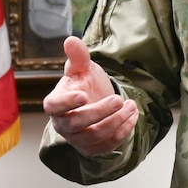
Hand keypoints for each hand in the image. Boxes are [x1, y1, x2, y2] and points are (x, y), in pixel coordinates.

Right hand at [43, 37, 137, 156]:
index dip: (67, 103)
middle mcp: (62, 124)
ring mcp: (77, 139)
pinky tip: (133, 117)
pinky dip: (122, 133)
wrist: (95, 103)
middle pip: (77, 123)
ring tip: (131, 106)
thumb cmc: (84, 84)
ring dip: (116, 122)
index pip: (54, 106)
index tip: (84, 95)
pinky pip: (106, 146)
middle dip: (101, 112)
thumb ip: (78, 56)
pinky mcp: (92, 148)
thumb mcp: (82, 68)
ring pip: (94, 136)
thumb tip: (71, 39)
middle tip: (119, 99)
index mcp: (55, 103)